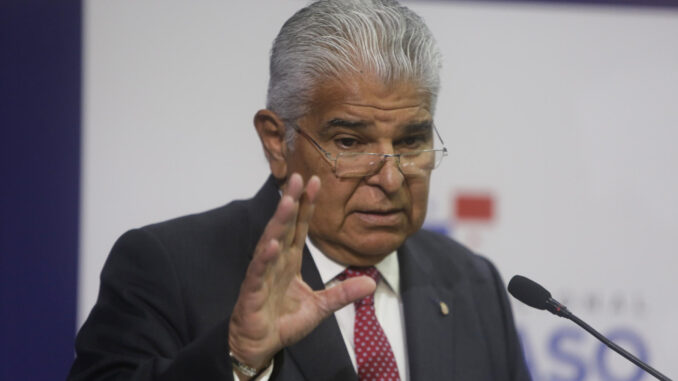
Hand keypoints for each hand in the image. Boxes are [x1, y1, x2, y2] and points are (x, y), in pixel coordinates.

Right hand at [228, 173, 375, 374]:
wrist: (260, 345)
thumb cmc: (284, 322)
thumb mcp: (321, 308)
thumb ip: (343, 293)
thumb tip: (372, 283)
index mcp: (290, 261)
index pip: (300, 227)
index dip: (307, 205)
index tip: (315, 181)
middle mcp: (276, 262)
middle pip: (285, 226)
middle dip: (291, 202)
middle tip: (299, 177)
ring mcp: (263, 274)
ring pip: (271, 242)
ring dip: (279, 222)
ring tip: (288, 201)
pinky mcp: (252, 291)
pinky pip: (259, 271)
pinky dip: (265, 258)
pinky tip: (273, 244)